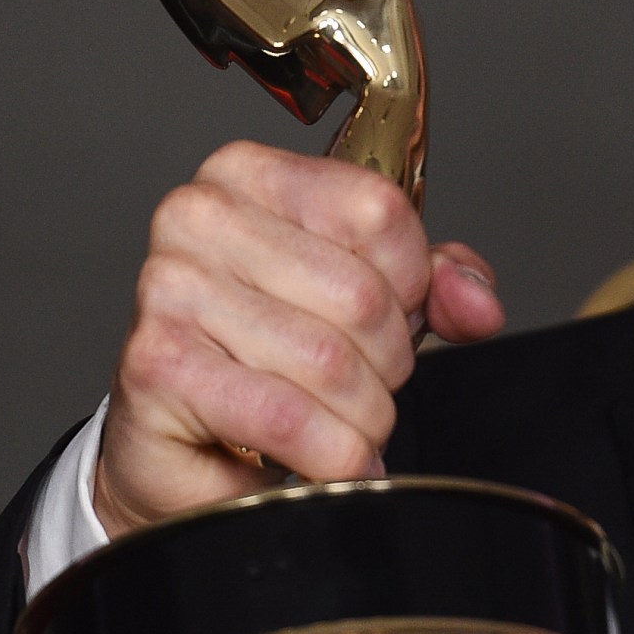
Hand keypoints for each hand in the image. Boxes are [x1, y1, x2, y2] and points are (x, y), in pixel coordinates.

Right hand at [91, 141, 506, 535]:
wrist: (182, 451)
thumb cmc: (268, 360)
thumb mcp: (368, 299)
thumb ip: (435, 285)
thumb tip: (477, 302)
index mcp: (248, 174)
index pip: (380, 211)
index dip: (412, 282)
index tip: (390, 315)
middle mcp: (198, 216)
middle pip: (362, 294)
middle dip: (387, 363)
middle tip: (358, 386)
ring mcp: (170, 288)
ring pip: (332, 364)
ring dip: (361, 419)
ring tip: (337, 424)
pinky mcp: (156, 366)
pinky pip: (289, 417)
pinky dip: (331, 455)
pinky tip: (327, 459)